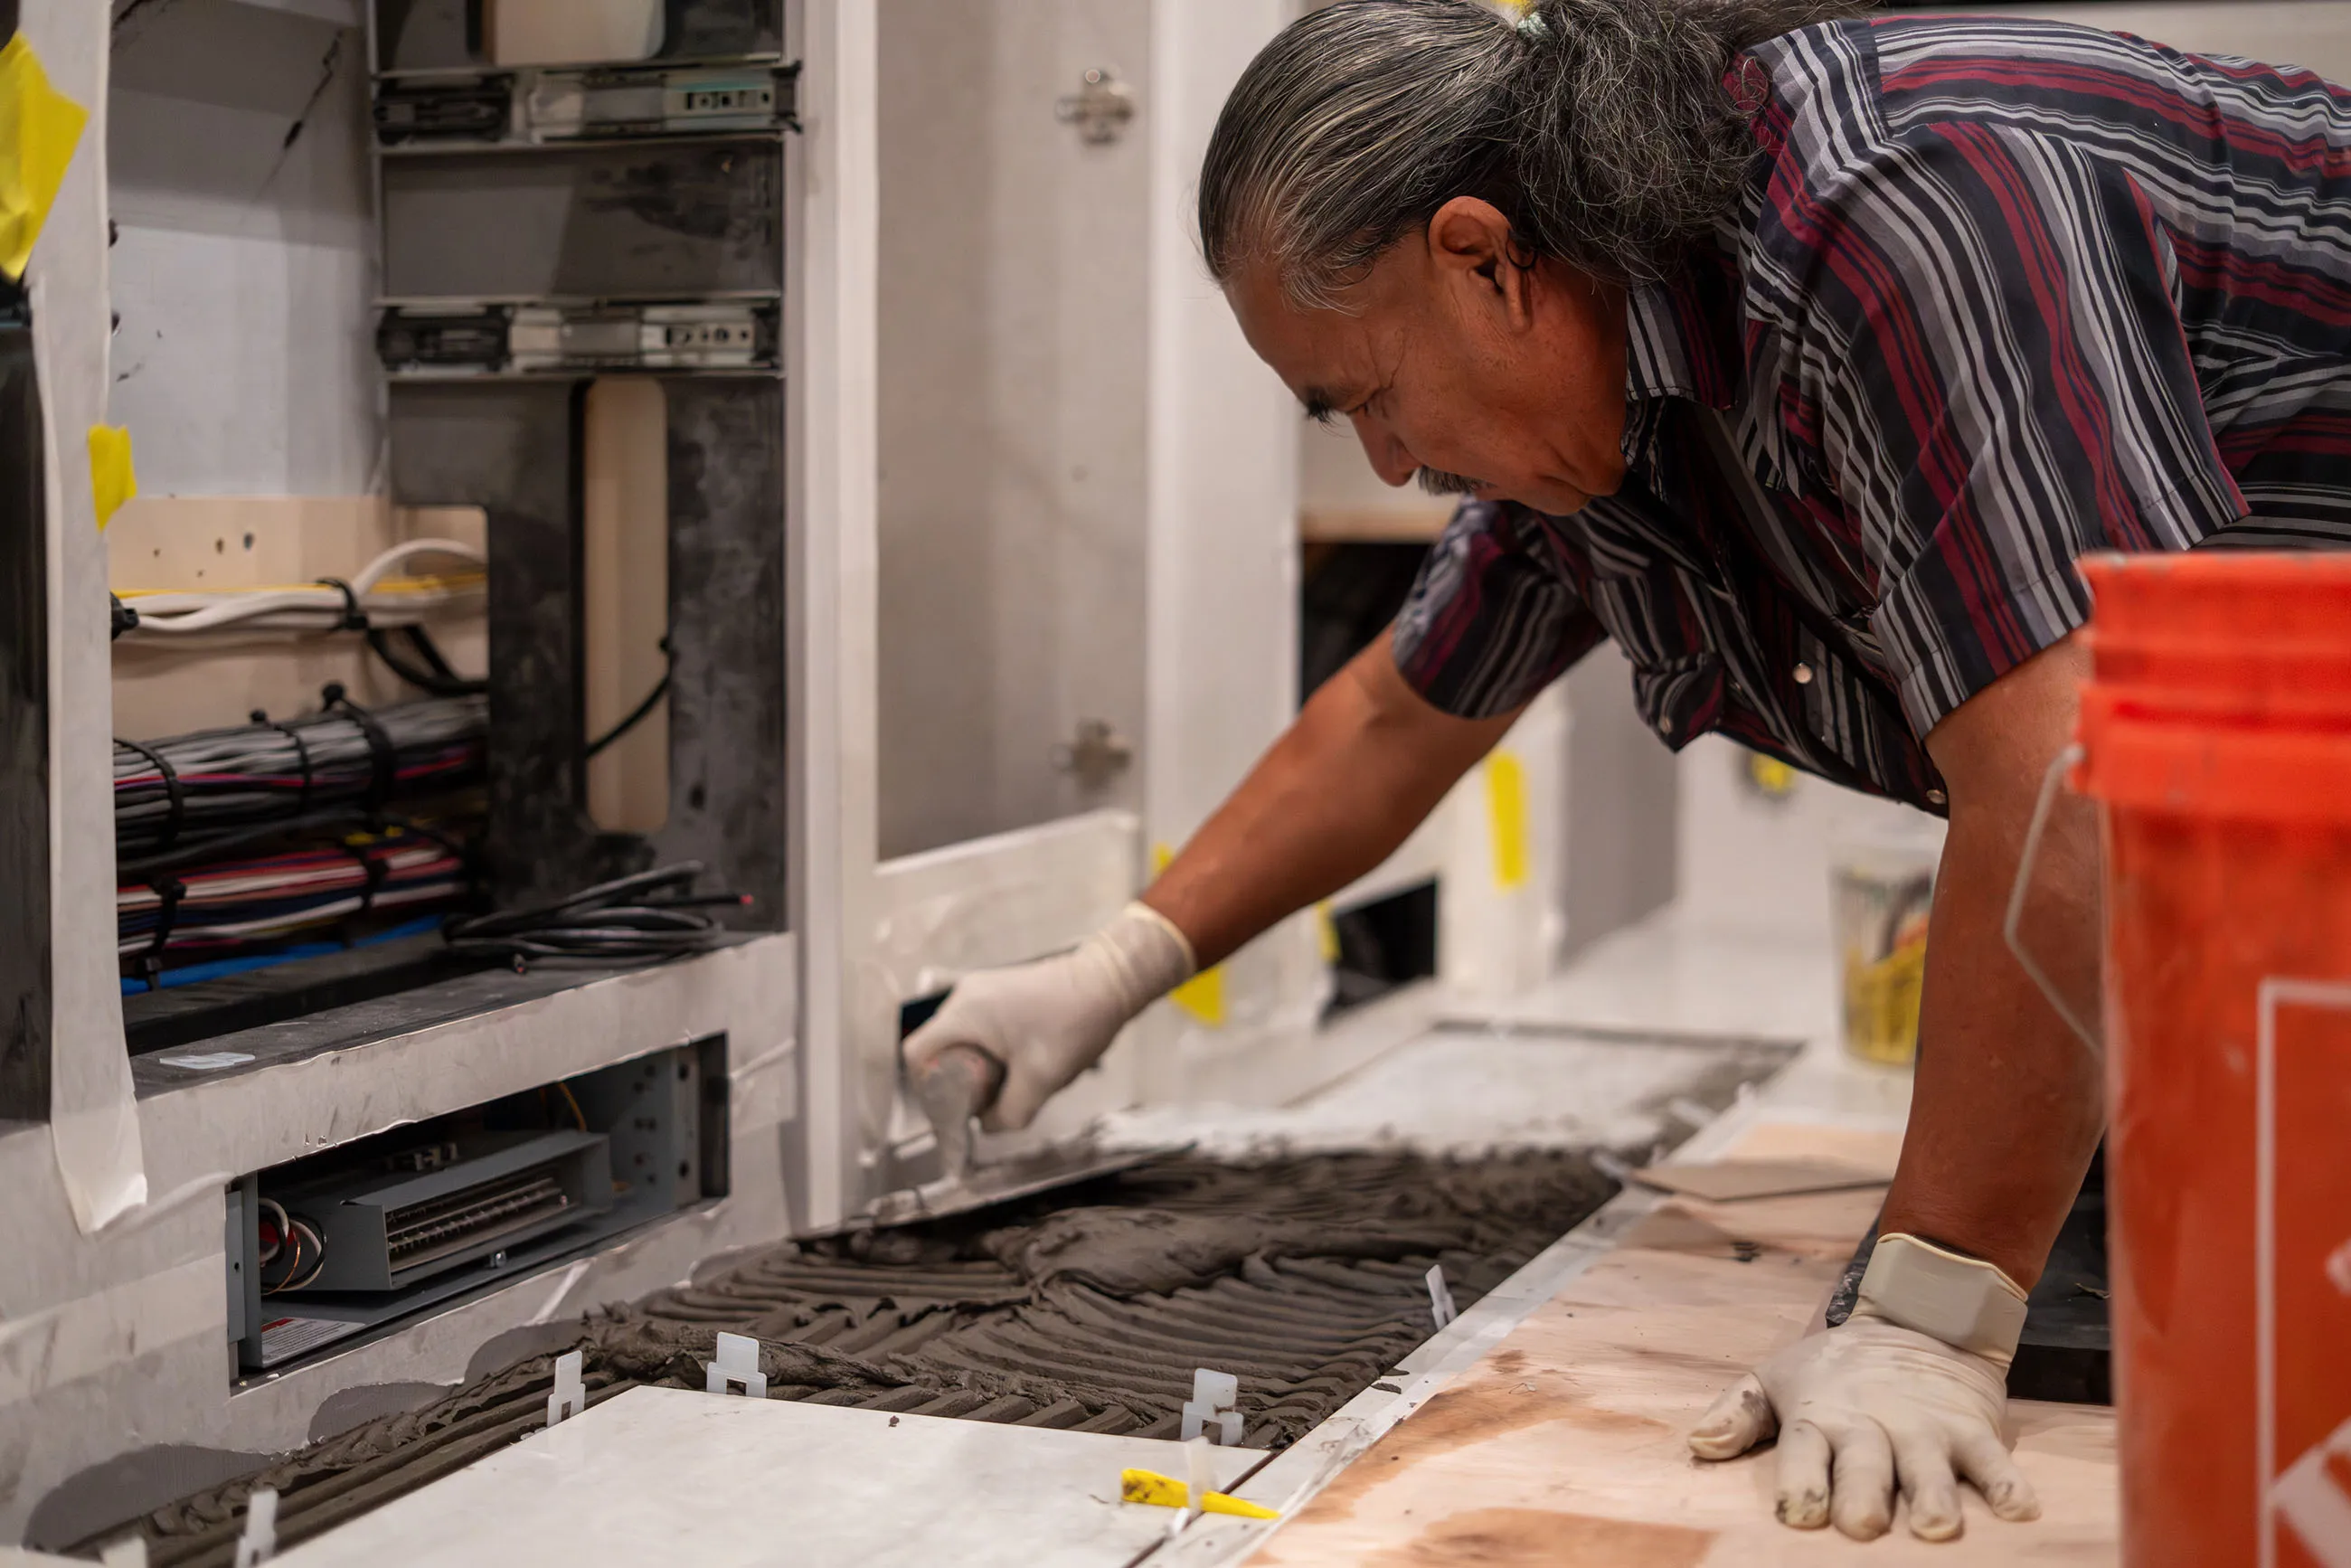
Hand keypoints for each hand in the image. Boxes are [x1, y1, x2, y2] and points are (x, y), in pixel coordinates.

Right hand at [900, 903, 1193, 1131]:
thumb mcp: (1040, 1082)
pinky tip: (1021, 1062)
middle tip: (987, 1099)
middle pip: (938, 1048)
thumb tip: (987, 1125)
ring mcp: (982, 990)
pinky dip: (991, 1050)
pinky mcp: (999, 991)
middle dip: (958, 1080)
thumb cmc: (1073, 1025)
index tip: (954, 1106)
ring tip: (1010, 1082)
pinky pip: (979, 1028)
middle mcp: (964, 996)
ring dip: (978, 1066)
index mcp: (964, 1014)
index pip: (916, 1054)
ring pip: (961, 1040)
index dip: (927, 1088)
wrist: (1109, 981)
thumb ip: (1007, 1114)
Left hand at [1687, 1314, 2040, 1541]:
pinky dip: (2008, 1483)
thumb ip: (1739, 1414)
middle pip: (1866, 1463)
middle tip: (1863, 1524)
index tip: (1797, 1514)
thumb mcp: (1778, 1379)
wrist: (1920, 1319)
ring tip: (1936, 1527)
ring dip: (1934, 1496)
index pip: (1804, 1450)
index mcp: (1820, 1418)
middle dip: (1863, 1492)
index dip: (1801, 1481)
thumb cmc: (1837, 1371)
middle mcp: (1873, 1425)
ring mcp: (1926, 1428)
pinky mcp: (1972, 1429)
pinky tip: (2019, 1510)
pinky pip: (1994, 1459)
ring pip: (1930, 1466)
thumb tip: (1698, 1443)